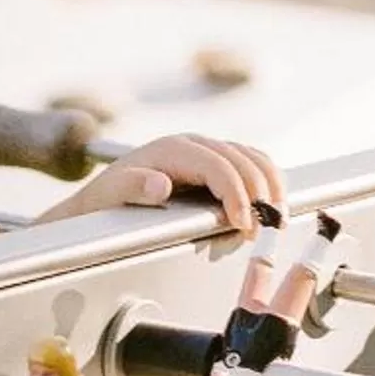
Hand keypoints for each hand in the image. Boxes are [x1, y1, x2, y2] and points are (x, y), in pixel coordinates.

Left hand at [36, 134, 282, 235]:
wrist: (101, 200)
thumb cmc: (107, 201)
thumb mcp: (112, 195)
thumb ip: (134, 188)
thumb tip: (160, 184)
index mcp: (173, 149)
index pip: (218, 166)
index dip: (236, 195)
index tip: (242, 225)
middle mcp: (193, 144)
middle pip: (243, 160)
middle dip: (259, 195)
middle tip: (260, 231)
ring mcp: (207, 151)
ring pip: (254, 158)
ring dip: (270, 187)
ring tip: (273, 221)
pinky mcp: (216, 163)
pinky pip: (251, 165)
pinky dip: (266, 184)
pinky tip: (269, 207)